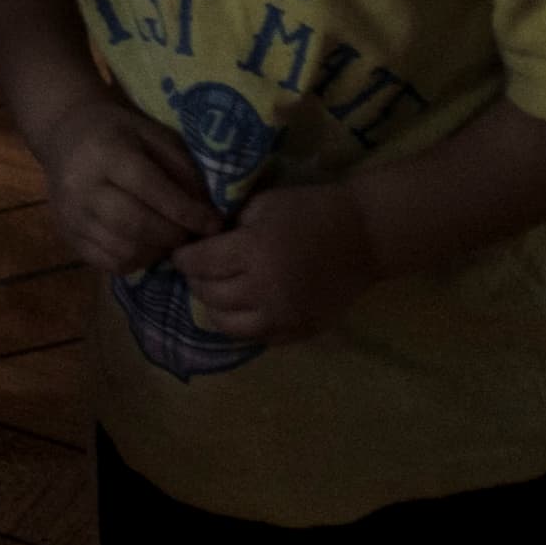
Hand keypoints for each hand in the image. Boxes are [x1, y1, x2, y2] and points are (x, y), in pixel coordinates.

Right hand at [33, 99, 220, 276]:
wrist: (65, 134)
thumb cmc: (120, 133)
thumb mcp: (154, 136)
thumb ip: (182, 170)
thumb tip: (207, 214)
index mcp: (104, 152)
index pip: (149, 188)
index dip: (186, 211)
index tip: (214, 224)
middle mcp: (79, 185)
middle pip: (134, 224)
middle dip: (173, 235)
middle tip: (193, 235)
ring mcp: (70, 214)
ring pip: (123, 250)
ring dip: (157, 251)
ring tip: (171, 239)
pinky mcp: (68, 236)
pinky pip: (109, 263)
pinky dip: (137, 261)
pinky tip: (147, 245)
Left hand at [173, 183, 378, 344]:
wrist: (364, 236)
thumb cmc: (311, 210)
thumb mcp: (262, 205)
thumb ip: (228, 228)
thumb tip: (199, 245)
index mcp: (253, 252)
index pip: (198, 264)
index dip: (183, 258)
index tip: (181, 253)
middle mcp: (265, 290)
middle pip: (209, 296)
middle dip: (196, 281)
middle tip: (197, 271)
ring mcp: (285, 316)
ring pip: (229, 326)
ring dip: (215, 309)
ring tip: (217, 293)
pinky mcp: (302, 331)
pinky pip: (259, 338)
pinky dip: (244, 325)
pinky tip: (243, 309)